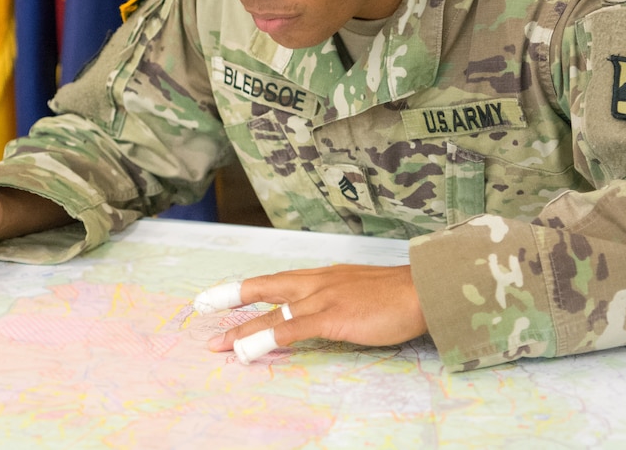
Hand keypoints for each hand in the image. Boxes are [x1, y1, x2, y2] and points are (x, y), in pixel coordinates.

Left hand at [203, 264, 427, 358]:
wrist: (423, 289)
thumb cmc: (398, 294)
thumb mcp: (361, 290)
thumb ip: (339, 299)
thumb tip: (325, 313)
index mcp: (323, 275)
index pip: (278, 280)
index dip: (250, 288)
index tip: (226, 295)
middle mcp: (316, 282)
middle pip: (265, 286)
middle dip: (232, 297)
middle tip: (201, 306)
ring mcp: (322, 298)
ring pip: (272, 312)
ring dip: (242, 329)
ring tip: (218, 343)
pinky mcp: (332, 316)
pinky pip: (291, 329)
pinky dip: (266, 339)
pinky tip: (247, 351)